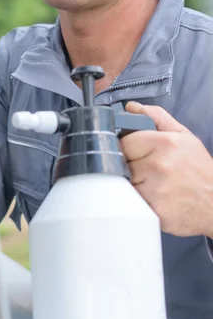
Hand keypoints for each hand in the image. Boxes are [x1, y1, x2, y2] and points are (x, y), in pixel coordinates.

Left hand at [120, 102, 212, 236]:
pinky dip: (136, 201)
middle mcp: (159, 165)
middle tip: (146, 171)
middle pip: (121, 163)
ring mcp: (155, 189)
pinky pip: (130, 202)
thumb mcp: (183, 136)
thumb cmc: (198, 169)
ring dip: (131, 184)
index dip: (128, 148)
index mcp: (165, 143)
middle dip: (129, 166)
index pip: (124, 142)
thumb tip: (130, 107)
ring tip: (149, 184)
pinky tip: (151, 198)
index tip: (137, 154)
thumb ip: (156, 117)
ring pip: (123, 183)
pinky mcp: (153, 210)